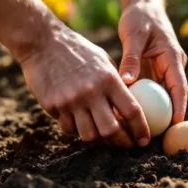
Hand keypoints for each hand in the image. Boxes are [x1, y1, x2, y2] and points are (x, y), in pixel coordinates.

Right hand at [19, 24, 150, 147]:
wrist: (43, 42)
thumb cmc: (78, 51)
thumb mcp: (103, 62)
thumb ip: (116, 84)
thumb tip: (129, 109)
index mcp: (109, 79)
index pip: (132, 111)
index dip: (141, 129)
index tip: (144, 140)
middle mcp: (91, 92)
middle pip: (111, 130)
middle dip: (122, 142)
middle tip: (126, 144)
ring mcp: (70, 101)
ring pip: (89, 135)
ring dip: (98, 140)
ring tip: (103, 136)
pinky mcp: (53, 106)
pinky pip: (68, 128)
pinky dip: (76, 130)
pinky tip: (79, 124)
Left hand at [117, 0, 187, 123]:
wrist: (143, 5)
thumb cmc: (139, 17)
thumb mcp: (134, 35)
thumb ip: (130, 58)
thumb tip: (126, 82)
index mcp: (173, 57)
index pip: (180, 87)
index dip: (179, 107)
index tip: (175, 124)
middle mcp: (172, 66)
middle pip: (174, 96)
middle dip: (169, 116)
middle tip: (159, 136)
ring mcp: (164, 69)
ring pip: (163, 95)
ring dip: (157, 112)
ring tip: (145, 132)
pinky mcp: (155, 71)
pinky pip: (152, 90)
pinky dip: (146, 101)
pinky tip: (132, 115)